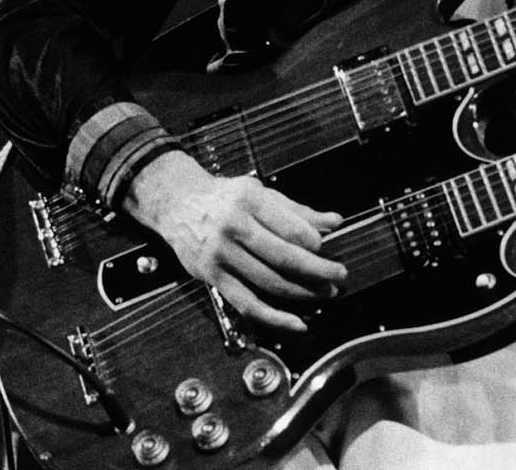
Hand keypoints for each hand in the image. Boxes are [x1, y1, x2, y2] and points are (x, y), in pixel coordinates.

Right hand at [124, 151, 346, 334]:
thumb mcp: (260, 193)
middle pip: (282, 256)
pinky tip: (296, 323)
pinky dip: (274, 317)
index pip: (289, 227)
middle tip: (339, 276)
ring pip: (268, 282)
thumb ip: (298, 210)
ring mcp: (221, 254)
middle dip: (317, 271)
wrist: (177, 203)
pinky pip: (247, 303)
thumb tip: (335, 222)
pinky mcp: (212, 277)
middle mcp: (234, 227)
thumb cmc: (224, 198)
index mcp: (250, 201)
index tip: (327, 250)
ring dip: (302, 293)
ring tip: (325, 293)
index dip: (313, 242)